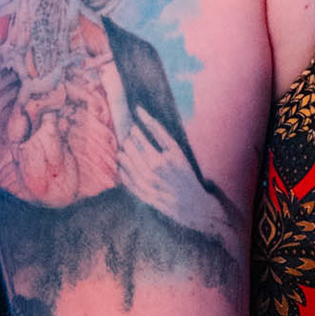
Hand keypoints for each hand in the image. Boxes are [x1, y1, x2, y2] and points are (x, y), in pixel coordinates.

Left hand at [116, 105, 223, 236]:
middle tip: (129, 131)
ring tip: (125, 146)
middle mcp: (159, 166)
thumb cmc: (187, 178)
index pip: (153, 130)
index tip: (138, 110)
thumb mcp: (181, 157)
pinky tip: (122, 163)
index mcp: (172, 155)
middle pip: (136, 143)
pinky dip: (122, 168)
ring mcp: (149, 180)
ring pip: (127, 158)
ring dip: (124, 150)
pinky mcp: (142, 192)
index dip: (144, 119)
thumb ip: (164, 141)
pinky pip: (126, 176)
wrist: (192, 205)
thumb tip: (147, 122)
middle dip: (131, 135)